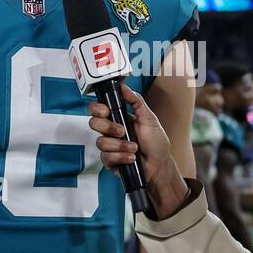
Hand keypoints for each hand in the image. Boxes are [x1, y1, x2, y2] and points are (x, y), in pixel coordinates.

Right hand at [87, 83, 187, 214]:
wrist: (159, 166)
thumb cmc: (156, 143)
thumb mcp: (149, 118)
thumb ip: (136, 101)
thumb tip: (124, 87)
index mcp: (118, 118)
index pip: (98, 109)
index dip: (97, 108)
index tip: (106, 111)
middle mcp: (111, 131)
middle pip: (93, 123)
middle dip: (108, 127)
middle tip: (122, 131)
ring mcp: (109, 146)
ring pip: (100, 141)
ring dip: (120, 145)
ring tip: (134, 148)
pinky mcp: (109, 160)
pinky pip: (106, 156)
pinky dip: (121, 157)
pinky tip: (131, 158)